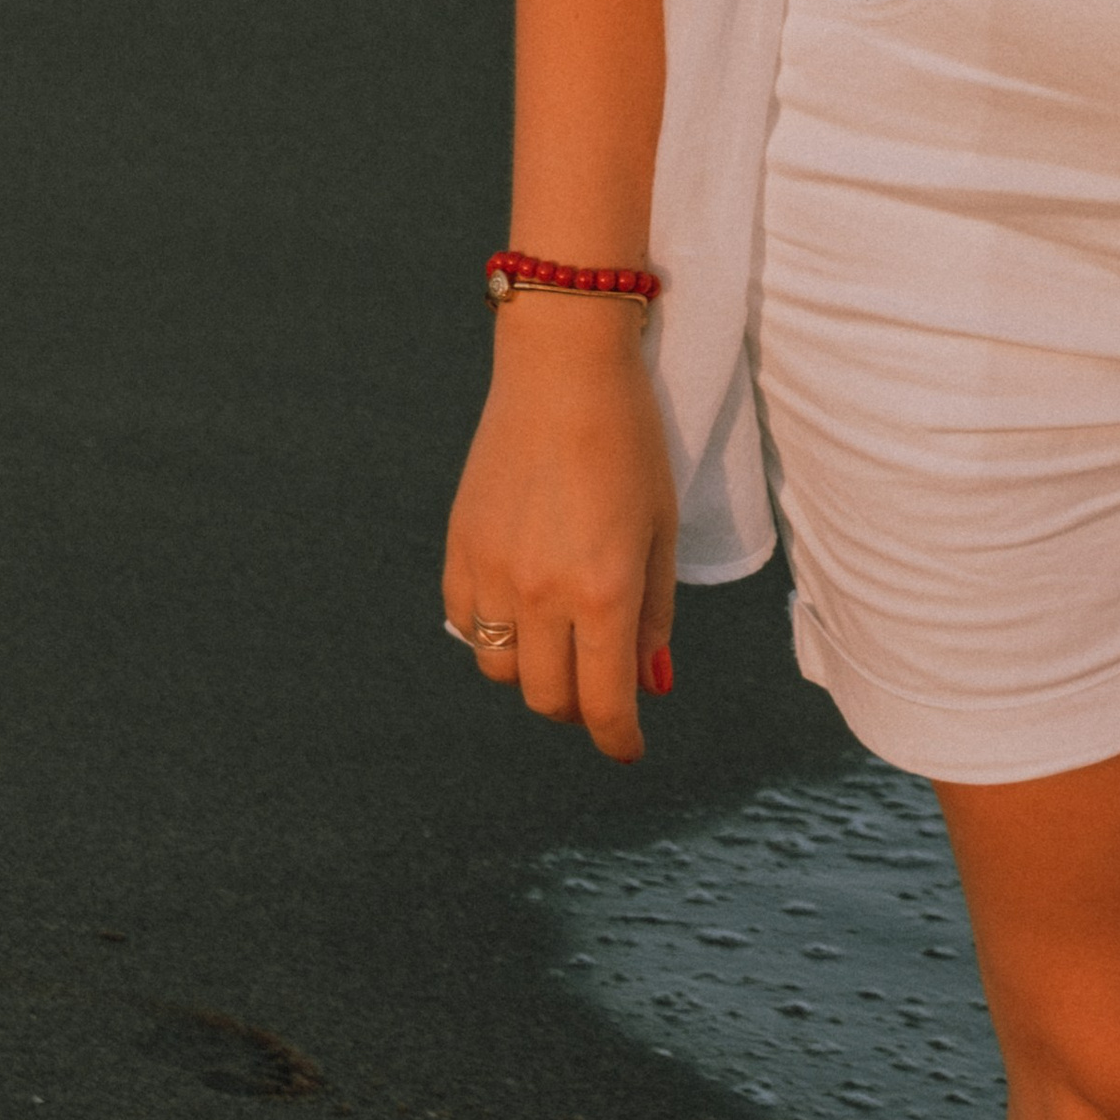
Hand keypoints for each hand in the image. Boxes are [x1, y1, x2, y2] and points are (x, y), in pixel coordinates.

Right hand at [443, 296, 677, 761]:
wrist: (562, 371)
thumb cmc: (629, 443)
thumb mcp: (659, 529)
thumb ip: (654, 614)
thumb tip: (651, 686)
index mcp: (603, 591)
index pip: (605, 703)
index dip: (619, 740)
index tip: (630, 748)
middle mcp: (542, 593)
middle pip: (548, 699)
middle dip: (580, 709)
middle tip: (603, 690)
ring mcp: (493, 573)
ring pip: (501, 671)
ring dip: (535, 675)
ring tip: (562, 645)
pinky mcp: (460, 549)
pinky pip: (467, 624)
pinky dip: (494, 634)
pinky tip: (523, 608)